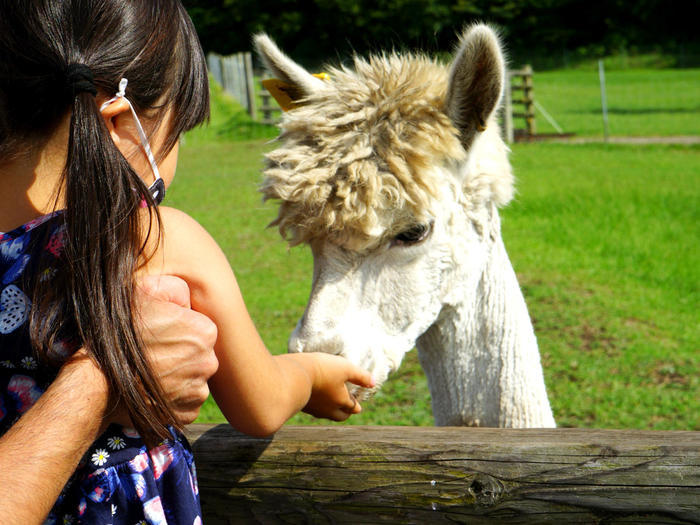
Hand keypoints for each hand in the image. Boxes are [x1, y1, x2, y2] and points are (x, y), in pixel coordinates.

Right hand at [132, 275, 218, 425]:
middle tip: (151, 354)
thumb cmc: (118, 334)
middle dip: (179, 353)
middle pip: (198, 354)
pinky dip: (171, 399)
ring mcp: (198, 391)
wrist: (96, 382)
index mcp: (205, 332)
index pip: (198, 327)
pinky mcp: (187, 414)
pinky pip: (184, 403)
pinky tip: (151, 391)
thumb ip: (176, 289)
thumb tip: (187, 302)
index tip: (157, 334)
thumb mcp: (146, 291)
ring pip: (192, 379)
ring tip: (148, 373)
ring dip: (176, 377)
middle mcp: (209, 362)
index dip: (177, 329)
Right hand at [300, 353, 374, 420]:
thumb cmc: (323, 370)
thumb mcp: (346, 368)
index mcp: (342, 401)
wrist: (293, 376)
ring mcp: (314, 410)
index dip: (356, 404)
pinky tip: (315, 397)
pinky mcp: (302, 406)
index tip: (357, 402)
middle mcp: (329, 409)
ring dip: (331, 409)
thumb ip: (361, 376)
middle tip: (348, 406)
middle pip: (341, 416)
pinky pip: (313, 410)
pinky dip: (317, 405)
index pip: (353, 407)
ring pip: (326, 414)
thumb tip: (373, 383)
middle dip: (346, 412)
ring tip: (331, 401)